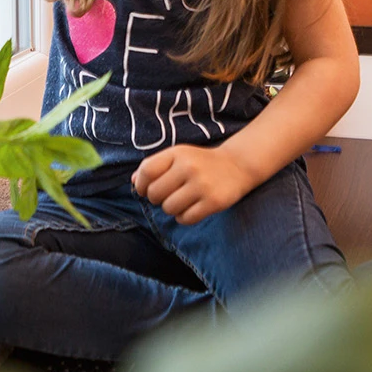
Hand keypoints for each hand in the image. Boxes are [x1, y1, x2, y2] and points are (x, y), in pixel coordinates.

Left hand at [131, 144, 256, 224]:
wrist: (238, 165)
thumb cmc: (201, 162)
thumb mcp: (178, 156)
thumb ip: (155, 167)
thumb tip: (133, 182)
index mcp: (177, 153)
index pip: (147, 171)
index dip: (140, 184)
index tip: (143, 189)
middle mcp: (189, 168)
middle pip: (154, 194)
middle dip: (156, 199)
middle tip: (167, 195)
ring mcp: (202, 185)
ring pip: (169, 208)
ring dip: (171, 209)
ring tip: (181, 201)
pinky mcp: (214, 202)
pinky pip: (185, 218)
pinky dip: (184, 217)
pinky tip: (191, 208)